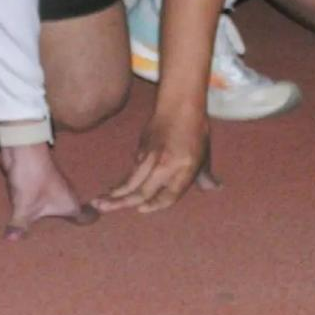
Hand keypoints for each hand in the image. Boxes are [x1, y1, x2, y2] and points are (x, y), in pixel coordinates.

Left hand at [0, 143, 97, 240]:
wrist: (24, 149)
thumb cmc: (32, 177)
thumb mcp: (24, 206)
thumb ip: (19, 225)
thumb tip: (10, 241)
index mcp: (70, 204)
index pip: (84, 219)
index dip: (88, 227)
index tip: (87, 242)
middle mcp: (65, 197)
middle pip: (68, 218)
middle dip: (65, 231)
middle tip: (61, 249)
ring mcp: (52, 191)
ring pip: (53, 210)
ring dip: (48, 220)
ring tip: (44, 241)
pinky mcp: (40, 186)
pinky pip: (40, 204)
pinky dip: (37, 212)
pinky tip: (29, 222)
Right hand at [93, 107, 220, 213]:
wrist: (180, 104)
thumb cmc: (195, 130)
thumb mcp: (204, 154)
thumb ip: (205, 176)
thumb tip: (215, 188)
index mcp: (184, 168)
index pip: (168, 195)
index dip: (155, 205)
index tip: (142, 210)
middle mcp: (166, 164)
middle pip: (142, 190)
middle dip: (122, 203)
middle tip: (104, 210)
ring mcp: (151, 155)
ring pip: (131, 179)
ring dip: (115, 192)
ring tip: (99, 202)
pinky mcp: (141, 147)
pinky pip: (134, 168)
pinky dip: (124, 179)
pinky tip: (116, 187)